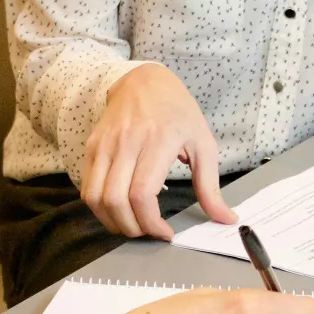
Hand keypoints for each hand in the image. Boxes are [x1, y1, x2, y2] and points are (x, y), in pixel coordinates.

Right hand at [81, 64, 237, 239]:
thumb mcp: (203, 144)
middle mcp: (126, 143)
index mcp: (158, 141)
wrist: (144, 81)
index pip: (142, 194)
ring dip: (112, 222)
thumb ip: (211, 186)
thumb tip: (225, 218)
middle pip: (116, 201)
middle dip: (132, 228)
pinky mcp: (92, 147)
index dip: (151, 223)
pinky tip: (119, 210)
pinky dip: (100, 208)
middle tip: (148, 232)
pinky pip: (87, 188)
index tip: (165, 233)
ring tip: (133, 225)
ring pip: (95, 198)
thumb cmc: (177, 112)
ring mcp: (104, 145)